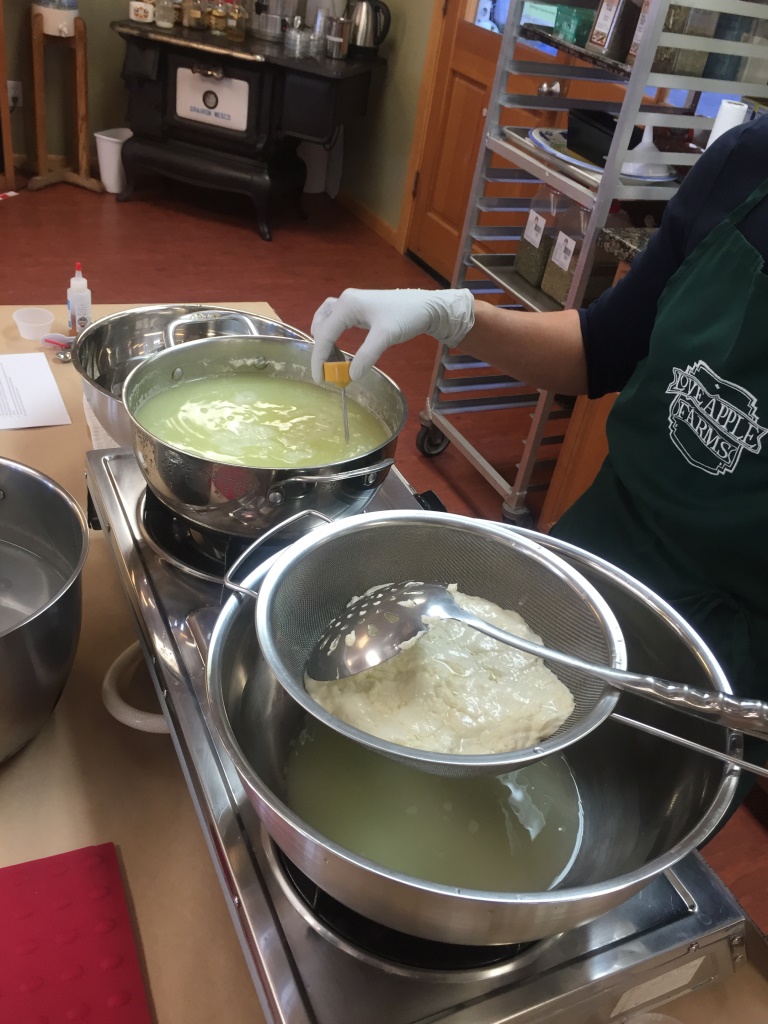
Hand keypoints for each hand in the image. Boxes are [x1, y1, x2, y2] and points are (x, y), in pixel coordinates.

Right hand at [310, 287, 474, 383]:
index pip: (325, 334)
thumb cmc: (407, 316)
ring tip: (330, 360)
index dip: (319, 359)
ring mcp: (352, 303)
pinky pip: (337, 320)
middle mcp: (345, 301)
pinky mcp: (359, 308)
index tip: (320, 379)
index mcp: (347, 305)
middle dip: (321, 350)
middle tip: (327, 372)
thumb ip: (367, 355)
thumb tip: (351, 376)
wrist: (427, 306)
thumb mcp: (386, 337)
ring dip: (325, 340)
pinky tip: (338, 346)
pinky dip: (333, 334)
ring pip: (326, 321)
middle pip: (322, 327)